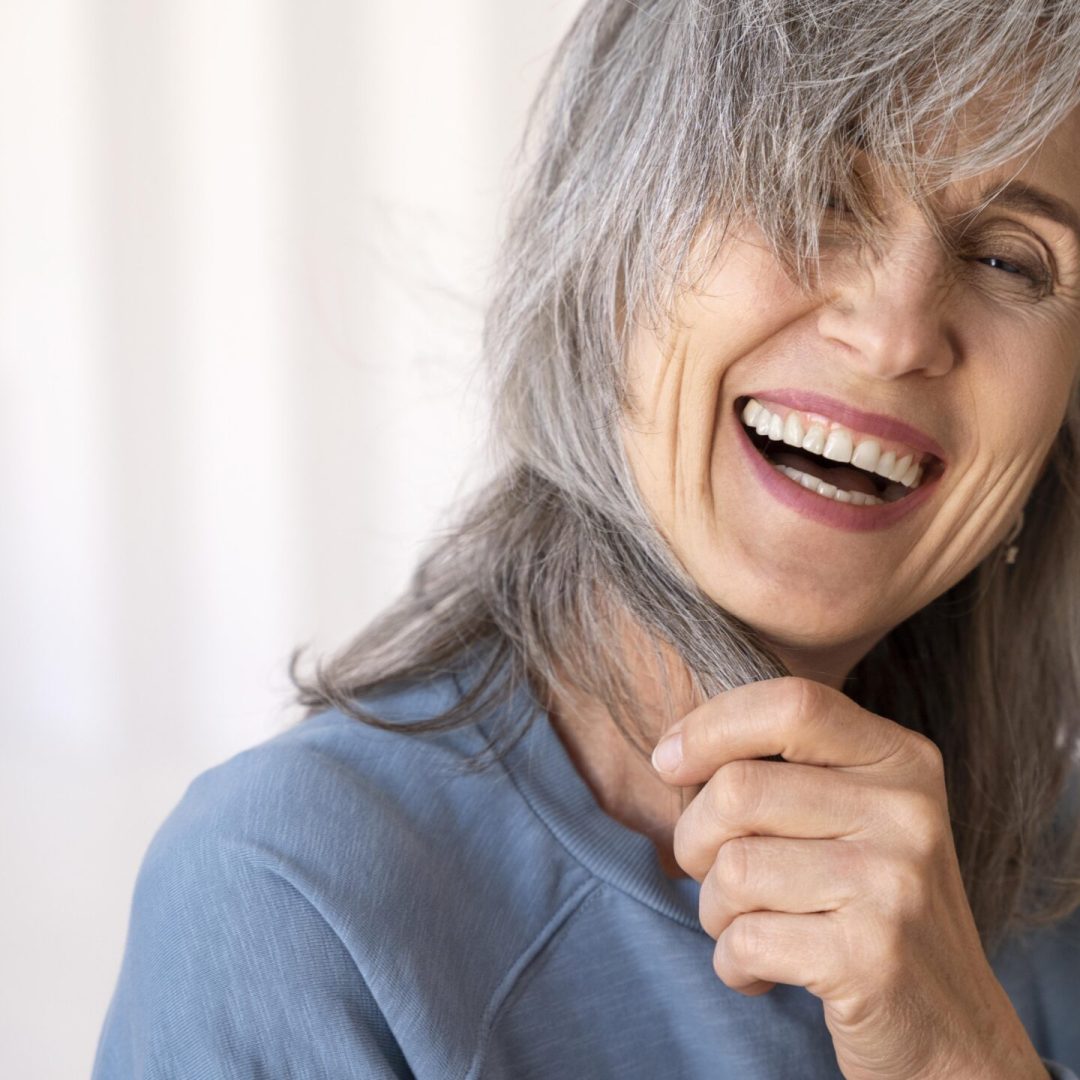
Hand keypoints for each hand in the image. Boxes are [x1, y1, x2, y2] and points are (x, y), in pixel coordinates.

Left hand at [650, 676, 1046, 1079]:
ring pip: (732, 869)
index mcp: (901, 759)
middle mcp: (907, 811)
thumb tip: (673, 750)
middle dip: (695, 841)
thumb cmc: (869, 907)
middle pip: (738, 789)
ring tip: (748, 928)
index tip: (667, 763)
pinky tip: (764, 971)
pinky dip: (733, 963)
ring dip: (714, 911)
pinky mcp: (872, 956)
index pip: (790, 703)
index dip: (711, 725)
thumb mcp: (855, 816)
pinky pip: (745, 940)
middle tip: (711, 875)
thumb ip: (788, 768)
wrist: (953, 1030)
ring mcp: (894, 883)